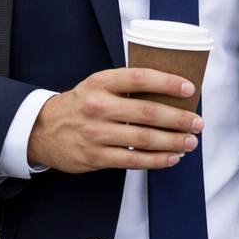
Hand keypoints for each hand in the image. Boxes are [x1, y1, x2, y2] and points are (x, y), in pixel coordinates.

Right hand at [28, 68, 203, 172]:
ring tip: (190, 142)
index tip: (189, 89)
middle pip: (147, 112)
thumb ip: (127, 86)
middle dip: (179, 119)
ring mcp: (95, 133)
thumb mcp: (98, 85)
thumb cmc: (81, 104)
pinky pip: (132, 160)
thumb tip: (170, 92)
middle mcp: (98, 106)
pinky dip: (156, 160)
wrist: (40, 130)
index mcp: (101, 82)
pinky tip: (172, 158)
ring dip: (173, 142)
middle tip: (198, 123)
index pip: (140, 78)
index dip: (167, 82)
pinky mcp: (94, 156)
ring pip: (143, 139)